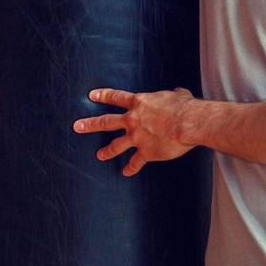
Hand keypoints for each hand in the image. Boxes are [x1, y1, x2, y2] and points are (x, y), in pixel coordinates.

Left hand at [72, 87, 195, 176]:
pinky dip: (131, 168)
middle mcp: (133, 120)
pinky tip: (126, 172)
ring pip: (116, 145)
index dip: (103, 96)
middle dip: (90, 124)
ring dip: (106, 151)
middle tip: (77, 126)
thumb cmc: (185, 107)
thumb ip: (175, 95)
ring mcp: (137, 137)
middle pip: (106, 122)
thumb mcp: (178, 95)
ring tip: (99, 155)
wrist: (188, 123)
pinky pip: (135, 162)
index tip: (91, 96)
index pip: (116, 97)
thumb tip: (180, 93)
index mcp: (139, 103)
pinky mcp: (146, 152)